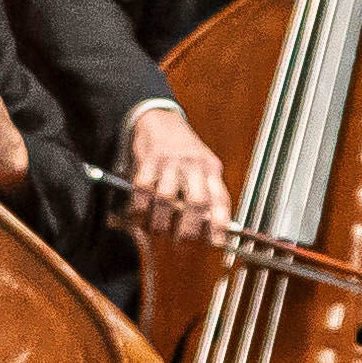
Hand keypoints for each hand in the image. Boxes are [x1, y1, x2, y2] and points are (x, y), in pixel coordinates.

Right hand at [117, 101, 232, 249]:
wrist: (160, 118)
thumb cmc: (184, 150)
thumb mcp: (205, 168)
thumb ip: (210, 196)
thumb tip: (215, 231)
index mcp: (211, 169)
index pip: (220, 200)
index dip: (219, 226)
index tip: (216, 245)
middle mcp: (194, 165)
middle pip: (196, 202)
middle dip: (188, 230)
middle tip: (181, 244)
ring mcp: (170, 162)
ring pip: (167, 198)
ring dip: (161, 222)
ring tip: (158, 232)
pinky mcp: (148, 160)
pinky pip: (143, 189)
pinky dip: (141, 208)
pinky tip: (141, 216)